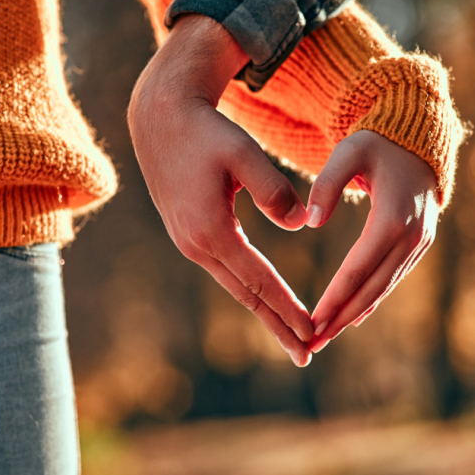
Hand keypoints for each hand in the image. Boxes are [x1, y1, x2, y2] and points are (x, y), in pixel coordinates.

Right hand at [127, 14, 312, 366]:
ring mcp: (190, 242)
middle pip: (245, 296)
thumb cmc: (206, 132)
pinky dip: (249, 290)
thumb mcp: (243, 154)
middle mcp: (196, 245)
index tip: (312, 331)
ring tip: (290, 334)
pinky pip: (227, 271)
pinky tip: (263, 298)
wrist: (162, 119)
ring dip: (264, 312)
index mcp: (211, 230)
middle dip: (277, 326)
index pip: (259, 280)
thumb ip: (274, 191)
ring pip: (235, 287)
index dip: (287, 308)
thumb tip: (300, 224)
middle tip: (306, 355)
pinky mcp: (191, 234)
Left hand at [308, 130, 438, 352]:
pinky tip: (354, 316)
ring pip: (384, 287)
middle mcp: (411, 236)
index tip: (312, 321)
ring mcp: (419, 243)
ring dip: (355, 314)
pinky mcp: (418, 244)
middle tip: (312, 343)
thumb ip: (326, 184)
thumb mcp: (349, 152)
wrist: (416, 140)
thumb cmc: (377, 144)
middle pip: (372, 287)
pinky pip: (392, 278)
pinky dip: (372, 299)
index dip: (335, 297)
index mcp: (393, 217)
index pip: (358, 268)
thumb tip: (310, 223)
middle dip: (341, 318)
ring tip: (326, 336)